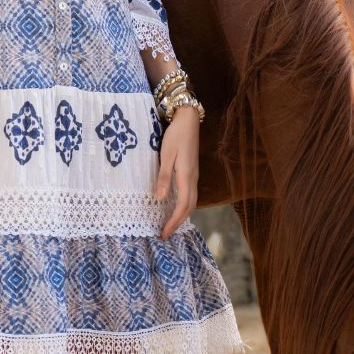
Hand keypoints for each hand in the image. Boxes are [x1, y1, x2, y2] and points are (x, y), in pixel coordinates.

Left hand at [154, 106, 199, 237]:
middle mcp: (193, 179)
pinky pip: (190, 194)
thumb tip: (160, 198)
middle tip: (165, 234)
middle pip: (189, 207)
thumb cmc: (175, 135)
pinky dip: (184, 206)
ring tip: (170, 225)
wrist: (188, 120)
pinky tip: (175, 207)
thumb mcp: (166, 155)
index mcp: (186, 176)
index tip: (163, 233)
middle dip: (178, 222)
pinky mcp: (192, 171)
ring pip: (192, 202)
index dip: (173, 222)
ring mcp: (194, 175)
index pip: (182, 206)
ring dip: (182, 215)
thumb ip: (164, 176)